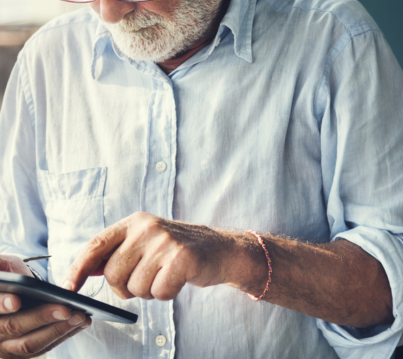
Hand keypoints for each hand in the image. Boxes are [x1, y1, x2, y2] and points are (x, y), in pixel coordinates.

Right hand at [0, 255, 90, 357]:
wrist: (10, 293)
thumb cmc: (7, 275)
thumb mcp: (4, 265)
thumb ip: (4, 267)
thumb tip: (13, 274)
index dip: (2, 304)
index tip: (16, 302)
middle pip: (12, 327)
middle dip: (41, 318)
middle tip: (65, 309)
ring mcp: (4, 346)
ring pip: (28, 344)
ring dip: (58, 330)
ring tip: (80, 316)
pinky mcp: (20, 353)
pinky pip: (42, 348)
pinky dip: (63, 335)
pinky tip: (81, 322)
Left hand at [62, 212, 233, 300]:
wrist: (220, 249)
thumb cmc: (178, 249)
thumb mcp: (146, 241)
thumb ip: (118, 252)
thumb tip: (84, 270)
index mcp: (135, 221)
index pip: (97, 244)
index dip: (79, 267)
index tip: (69, 286)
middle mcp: (147, 228)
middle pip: (113, 275)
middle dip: (126, 287)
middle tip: (145, 279)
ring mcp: (165, 242)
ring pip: (136, 288)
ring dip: (150, 290)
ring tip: (165, 275)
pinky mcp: (182, 258)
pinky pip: (159, 293)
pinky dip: (167, 293)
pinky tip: (178, 279)